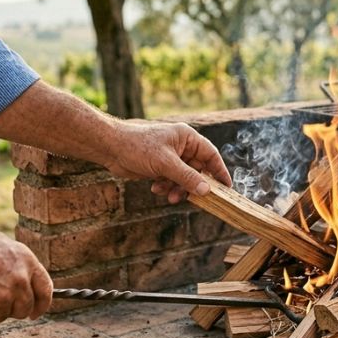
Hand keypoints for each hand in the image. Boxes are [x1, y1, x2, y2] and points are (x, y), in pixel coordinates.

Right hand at [0, 224, 52, 324]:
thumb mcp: (2, 246)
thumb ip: (18, 265)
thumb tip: (25, 282)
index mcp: (27, 262)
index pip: (45, 290)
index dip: (42, 304)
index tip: (35, 312)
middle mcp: (20, 282)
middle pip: (24, 308)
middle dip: (11, 309)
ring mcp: (3, 298)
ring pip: (1, 316)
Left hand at [105, 121, 232, 202]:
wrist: (111, 149)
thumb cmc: (138, 147)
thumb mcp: (166, 164)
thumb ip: (187, 177)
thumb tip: (207, 190)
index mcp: (187, 138)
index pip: (211, 155)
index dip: (219, 171)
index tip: (226, 187)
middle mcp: (181, 146)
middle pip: (198, 170)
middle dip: (193, 185)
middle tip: (195, 199)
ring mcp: (170, 157)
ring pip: (184, 178)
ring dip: (179, 189)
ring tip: (170, 196)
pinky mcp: (160, 167)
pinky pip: (172, 181)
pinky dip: (167, 187)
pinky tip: (156, 188)